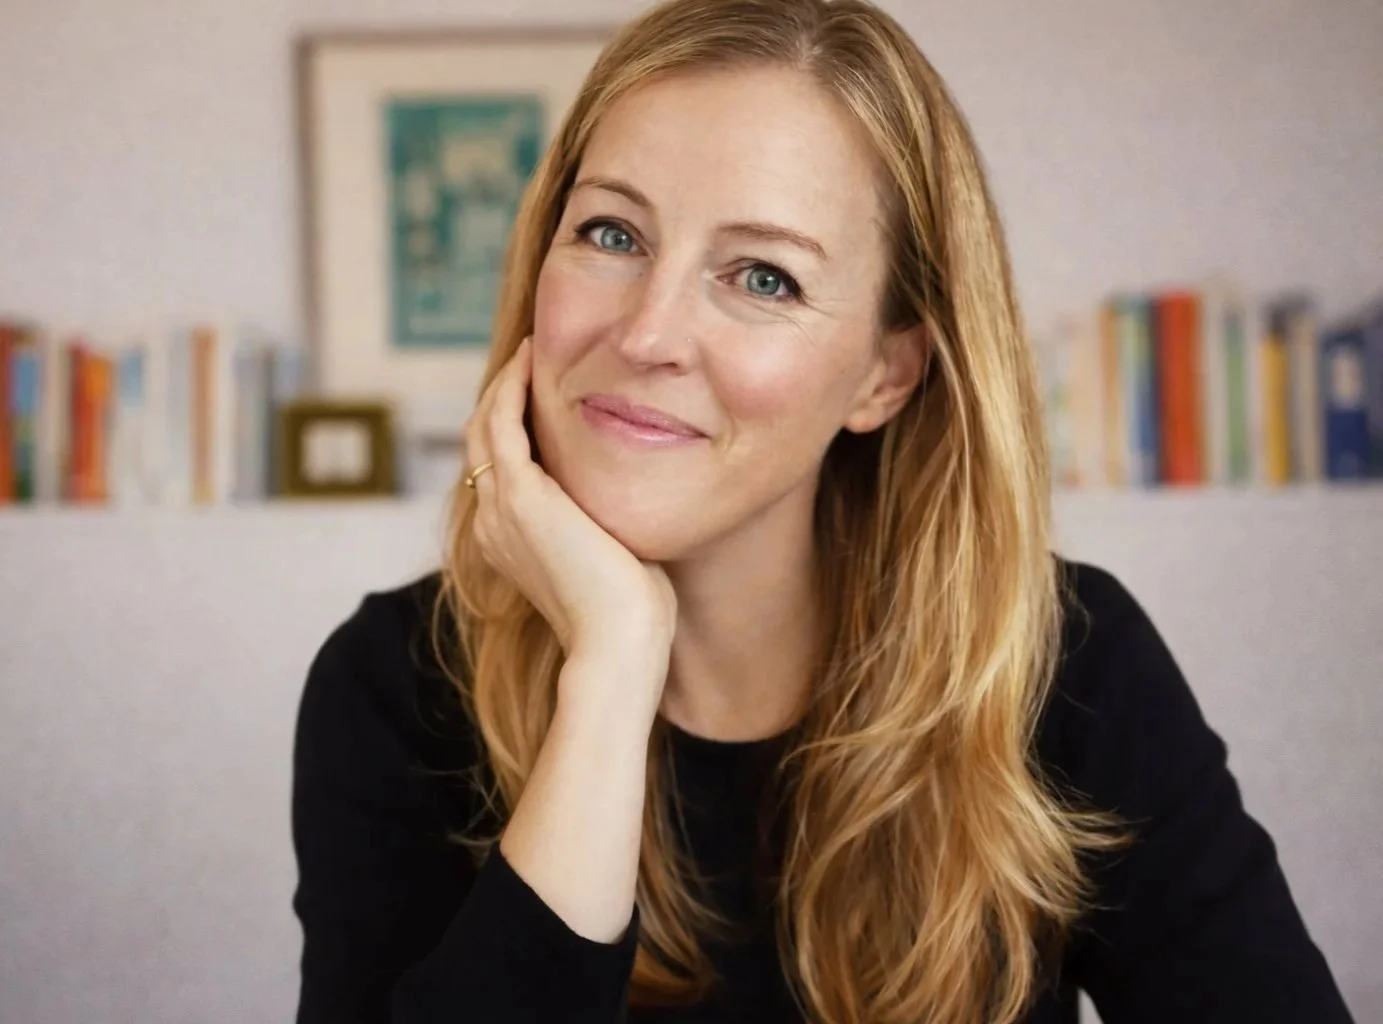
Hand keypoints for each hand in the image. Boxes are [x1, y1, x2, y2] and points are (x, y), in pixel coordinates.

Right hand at [464, 337, 676, 719]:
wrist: (618, 642)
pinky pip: (502, 422)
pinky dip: (512, 386)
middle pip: (482, 440)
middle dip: (503, 395)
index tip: (542, 392)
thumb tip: (637, 502)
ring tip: (531, 348)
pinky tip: (533, 358)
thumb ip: (608, 523)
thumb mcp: (613, 556)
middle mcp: (493, 522)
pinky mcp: (519, 494)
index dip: (512, 425)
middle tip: (532, 356)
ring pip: (485, 425)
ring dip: (505, 382)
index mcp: (511, 540)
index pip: (499, 468)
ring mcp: (501, 507)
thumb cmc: (630, 614)